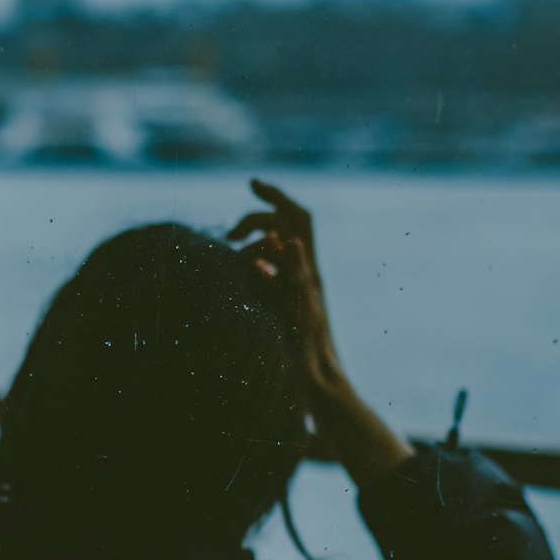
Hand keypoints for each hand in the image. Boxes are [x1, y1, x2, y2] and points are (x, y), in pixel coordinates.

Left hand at [229, 179, 413, 486]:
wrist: (318, 378)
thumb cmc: (292, 343)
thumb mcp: (275, 302)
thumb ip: (268, 275)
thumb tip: (250, 255)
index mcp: (303, 266)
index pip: (293, 219)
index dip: (275, 196)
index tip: (252, 181)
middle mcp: (309, 272)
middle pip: (300, 223)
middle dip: (270, 205)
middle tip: (241, 205)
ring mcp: (309, 291)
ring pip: (301, 252)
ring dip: (280, 233)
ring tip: (256, 225)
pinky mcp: (305, 313)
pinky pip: (300, 283)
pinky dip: (287, 265)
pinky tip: (271, 254)